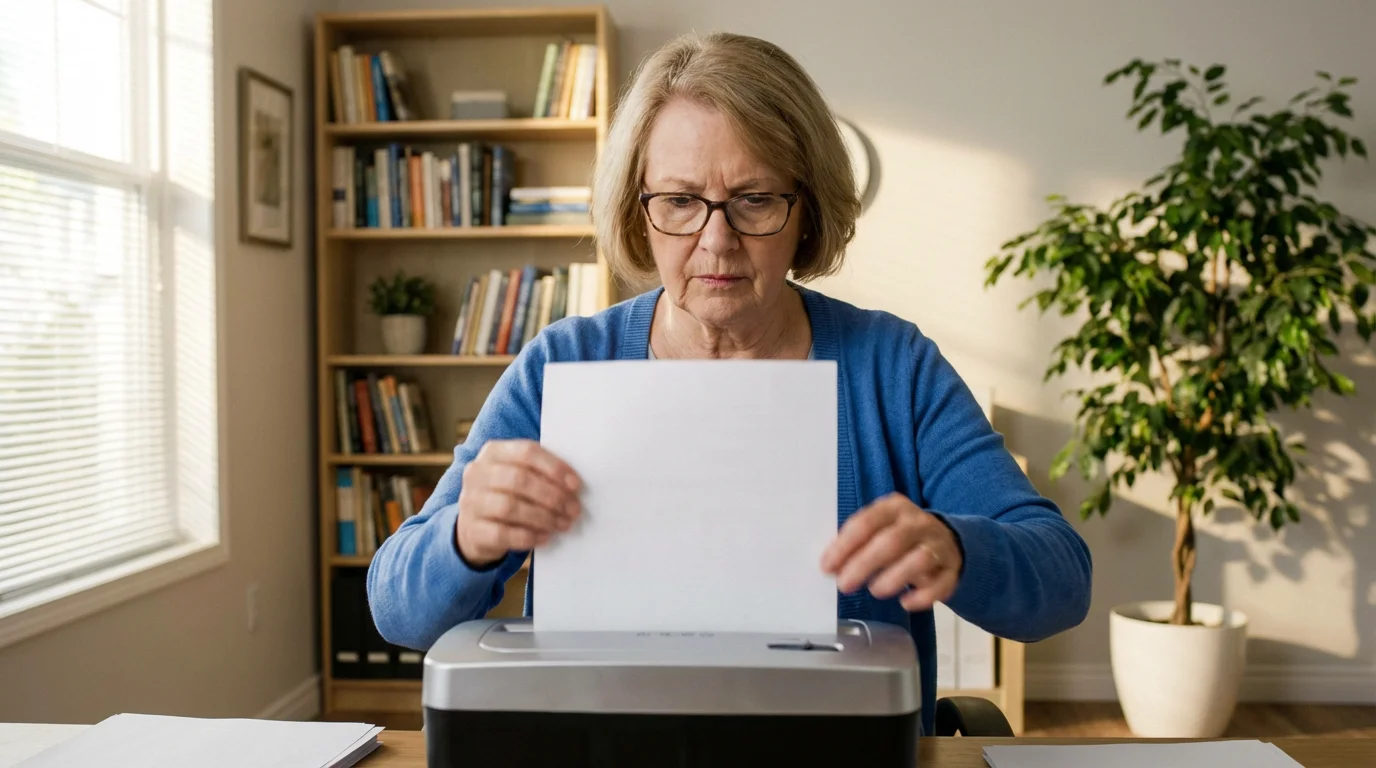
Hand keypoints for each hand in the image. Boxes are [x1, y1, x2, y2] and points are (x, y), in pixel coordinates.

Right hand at [456, 439, 581, 567]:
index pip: (527, 452)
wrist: (474, 526)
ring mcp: (470, 501)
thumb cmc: (506, 495)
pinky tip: (545, 537)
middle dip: (553, 496)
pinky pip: (502, 534)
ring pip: (511, 507)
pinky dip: (528, 537)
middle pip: (519, 480)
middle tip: (574, 509)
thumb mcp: (517, 475)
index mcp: (493, 451)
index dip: (554, 468)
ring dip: (543, 517)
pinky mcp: (472, 529)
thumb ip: (540, 473)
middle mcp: (477, 473)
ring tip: (563, 524)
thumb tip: (574, 487)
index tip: (576, 485)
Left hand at [820, 493, 962, 611]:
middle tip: (844, 585)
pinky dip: (922, 596)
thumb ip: (856, 543)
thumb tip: (830, 565)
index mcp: (894, 508)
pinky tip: (905, 602)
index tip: (827, 567)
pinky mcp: (952, 570)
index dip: (845, 545)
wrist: (947, 541)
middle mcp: (919, 523)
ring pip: (919, 560)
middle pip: (891, 541)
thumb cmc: (900, 537)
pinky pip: (940, 584)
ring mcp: (939, 545)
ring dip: (893, 578)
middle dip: (864, 564)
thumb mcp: (879, 529)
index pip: (867, 522)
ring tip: (875, 590)